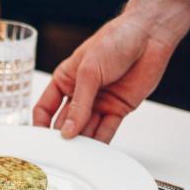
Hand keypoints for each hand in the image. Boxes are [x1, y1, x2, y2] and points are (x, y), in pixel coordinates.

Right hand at [33, 0, 189, 142]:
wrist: (149, 35)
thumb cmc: (116, 40)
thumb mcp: (89, 71)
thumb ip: (79, 104)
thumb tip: (68, 130)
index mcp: (65, 79)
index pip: (46, 107)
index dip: (41, 123)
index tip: (40, 139)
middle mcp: (80, 93)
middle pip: (65, 122)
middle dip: (62, 137)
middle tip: (59, 152)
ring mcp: (99, 102)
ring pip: (86, 129)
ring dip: (81, 142)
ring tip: (76, 155)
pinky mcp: (118, 108)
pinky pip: (106, 129)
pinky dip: (101, 141)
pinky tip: (94, 151)